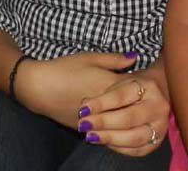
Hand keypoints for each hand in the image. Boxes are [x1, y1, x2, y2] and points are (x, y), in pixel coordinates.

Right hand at [14, 51, 137, 128]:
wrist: (40, 88)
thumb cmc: (65, 69)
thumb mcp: (90, 58)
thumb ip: (114, 59)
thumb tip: (135, 57)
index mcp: (108, 85)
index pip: (135, 88)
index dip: (142, 84)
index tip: (147, 80)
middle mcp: (106, 105)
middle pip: (130, 107)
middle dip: (138, 102)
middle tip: (143, 96)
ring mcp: (96, 119)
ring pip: (120, 122)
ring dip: (127, 116)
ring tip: (132, 110)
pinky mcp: (86, 129)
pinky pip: (107, 130)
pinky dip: (114, 126)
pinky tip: (117, 122)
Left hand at [77, 69, 169, 156]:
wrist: (159, 91)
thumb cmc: (134, 86)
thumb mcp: (121, 80)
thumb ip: (104, 91)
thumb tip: (85, 104)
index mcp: (149, 86)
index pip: (121, 96)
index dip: (100, 103)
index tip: (83, 109)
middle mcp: (158, 107)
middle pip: (128, 118)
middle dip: (103, 122)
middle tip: (84, 124)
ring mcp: (160, 126)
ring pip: (133, 137)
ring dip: (109, 138)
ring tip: (90, 136)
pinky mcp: (157, 141)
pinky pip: (137, 150)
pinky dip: (118, 147)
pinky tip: (104, 142)